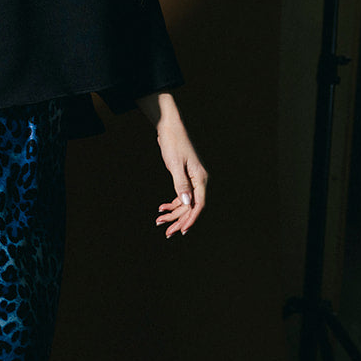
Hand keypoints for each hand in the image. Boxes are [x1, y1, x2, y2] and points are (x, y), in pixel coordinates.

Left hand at [155, 117, 207, 236]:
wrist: (169, 127)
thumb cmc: (173, 143)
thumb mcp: (175, 164)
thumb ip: (181, 183)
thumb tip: (187, 203)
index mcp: (200, 178)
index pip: (199, 204)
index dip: (191, 219)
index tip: (182, 230)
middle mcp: (199, 181)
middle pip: (191, 207)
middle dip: (179, 220)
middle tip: (167, 232)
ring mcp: (192, 180)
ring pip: (185, 203)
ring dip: (173, 214)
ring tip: (159, 222)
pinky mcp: (185, 178)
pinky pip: (181, 196)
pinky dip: (172, 204)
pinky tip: (162, 208)